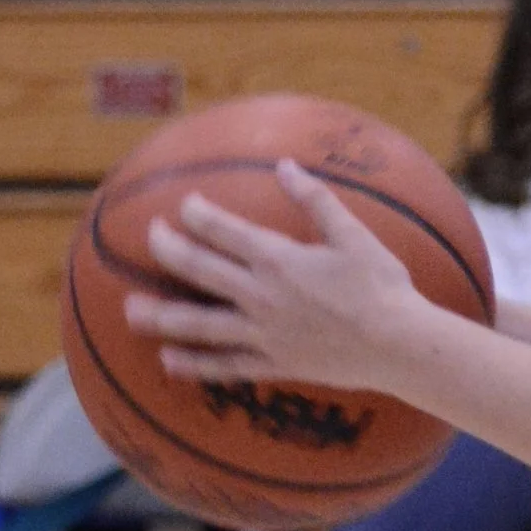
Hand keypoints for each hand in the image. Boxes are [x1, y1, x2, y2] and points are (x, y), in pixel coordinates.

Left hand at [127, 161, 425, 393]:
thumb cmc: (383, 286)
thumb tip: (285, 166)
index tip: (184, 206)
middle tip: (150, 237)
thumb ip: (316, 200)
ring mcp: (262, 333)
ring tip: (130, 309)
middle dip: (167, 250)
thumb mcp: (355, 235)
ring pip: (198, 323)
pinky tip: (168, 361)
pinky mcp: (274, 363)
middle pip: (198, 269)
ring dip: (160, 315)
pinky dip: (194, 364)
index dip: (197, 214)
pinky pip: (224, 365)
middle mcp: (260, 295)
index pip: (223, 230)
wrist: (399, 344)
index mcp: (279, 259)